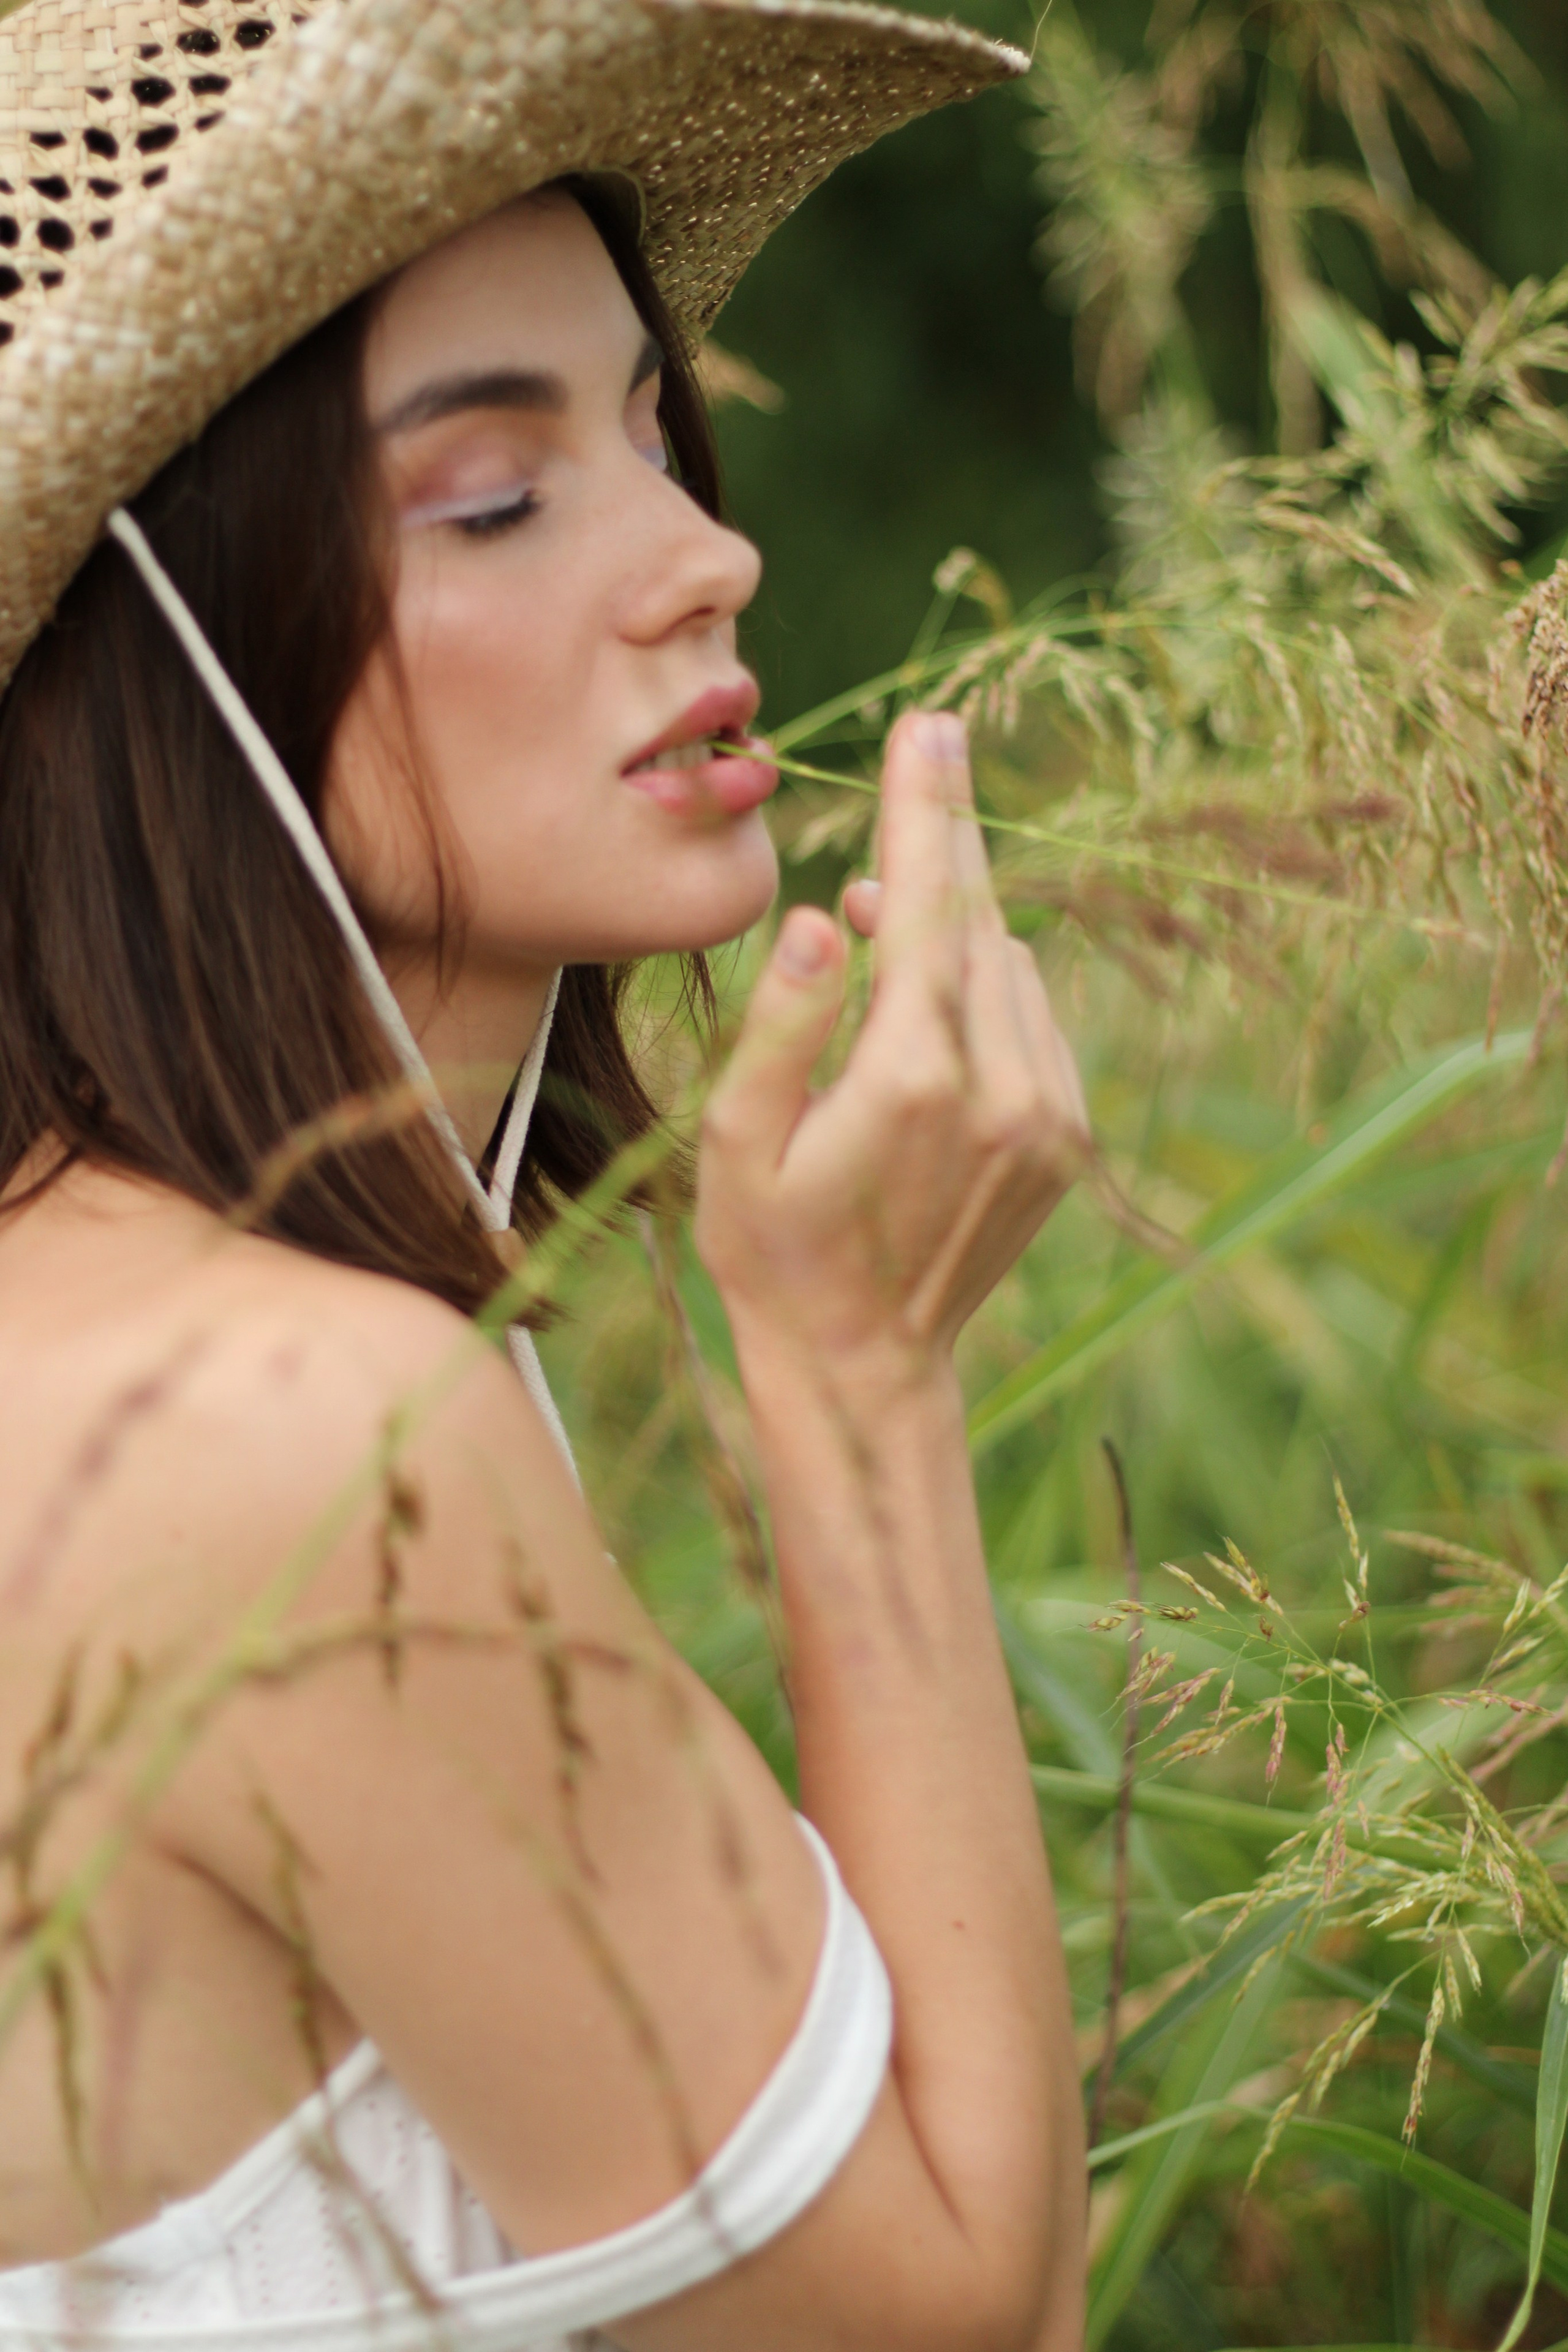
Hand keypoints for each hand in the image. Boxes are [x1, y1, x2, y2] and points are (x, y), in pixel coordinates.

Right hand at [695, 709, 1089, 1382]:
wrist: (861, 1362)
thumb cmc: (773, 1248)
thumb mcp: (738, 1142)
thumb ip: (782, 1024)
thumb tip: (828, 918)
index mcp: (912, 1082)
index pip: (928, 910)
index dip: (925, 812)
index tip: (929, 730)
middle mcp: (1001, 1093)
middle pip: (979, 925)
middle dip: (948, 839)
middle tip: (935, 744)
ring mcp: (1046, 1120)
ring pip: (1012, 969)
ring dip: (957, 928)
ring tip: (881, 924)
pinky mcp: (1066, 1141)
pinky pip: (1035, 1020)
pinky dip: (990, 988)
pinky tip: (930, 1008)